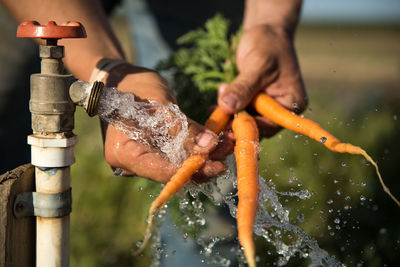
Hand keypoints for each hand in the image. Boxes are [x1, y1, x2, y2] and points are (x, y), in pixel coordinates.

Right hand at [102, 62, 224, 182]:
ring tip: (228, 140)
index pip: (162, 172)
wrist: (123, 79)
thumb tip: (209, 145)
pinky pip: (178, 155)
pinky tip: (216, 139)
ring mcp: (144, 159)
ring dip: (204, 154)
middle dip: (204, 162)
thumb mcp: (159, 103)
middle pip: (173, 172)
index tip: (218, 165)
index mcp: (124, 153)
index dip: (192, 171)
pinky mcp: (154, 152)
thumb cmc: (135, 86)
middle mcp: (132, 163)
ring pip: (179, 164)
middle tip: (229, 146)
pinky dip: (196, 147)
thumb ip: (182, 127)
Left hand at [217, 25, 306, 137]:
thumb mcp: (258, 64)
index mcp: (291, 104)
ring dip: (228, 109)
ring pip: (242, 119)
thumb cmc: (268, 44)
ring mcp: (265, 107)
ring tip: (223, 88)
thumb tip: (227, 107)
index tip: (226, 122)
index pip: (268, 126)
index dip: (247, 126)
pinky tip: (222, 90)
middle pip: (254, 126)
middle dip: (234, 118)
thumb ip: (244, 87)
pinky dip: (227, 103)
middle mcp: (280, 110)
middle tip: (217, 108)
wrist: (265, 32)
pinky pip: (237, 110)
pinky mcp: (252, 102)